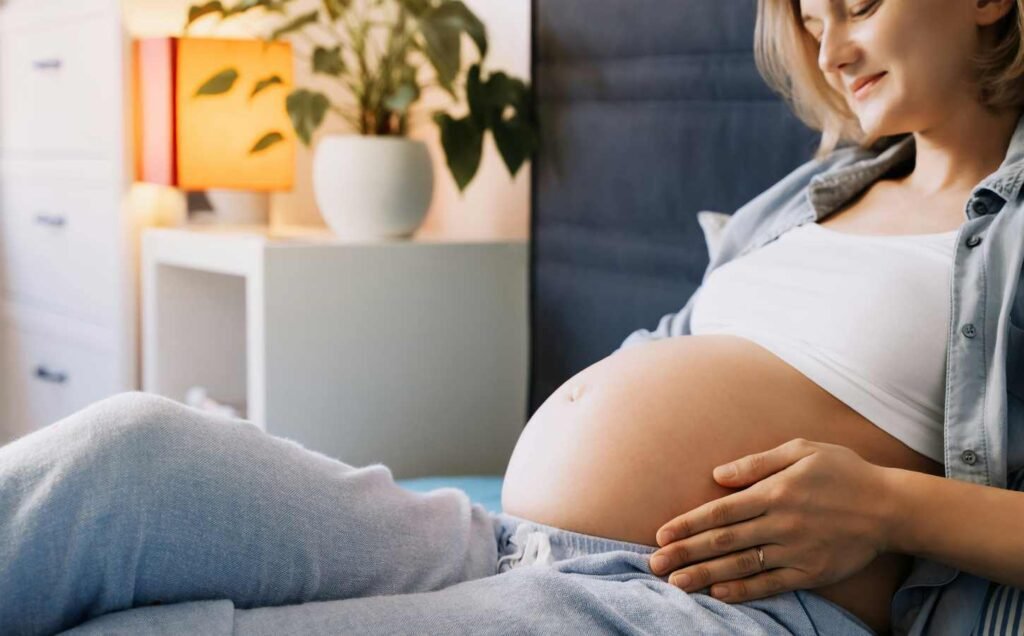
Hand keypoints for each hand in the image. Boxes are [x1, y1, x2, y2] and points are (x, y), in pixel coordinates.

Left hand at [647, 438, 895, 602]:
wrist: (890, 507)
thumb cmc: (842, 471)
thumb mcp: (801, 450)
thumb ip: (757, 463)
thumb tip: (717, 475)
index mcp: (774, 491)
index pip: (720, 512)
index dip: (687, 524)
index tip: (661, 534)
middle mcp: (781, 523)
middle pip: (723, 541)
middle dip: (685, 553)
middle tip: (654, 564)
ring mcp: (796, 550)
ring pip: (741, 566)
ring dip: (705, 576)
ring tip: (676, 584)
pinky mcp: (811, 572)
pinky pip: (771, 584)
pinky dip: (744, 591)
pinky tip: (719, 594)